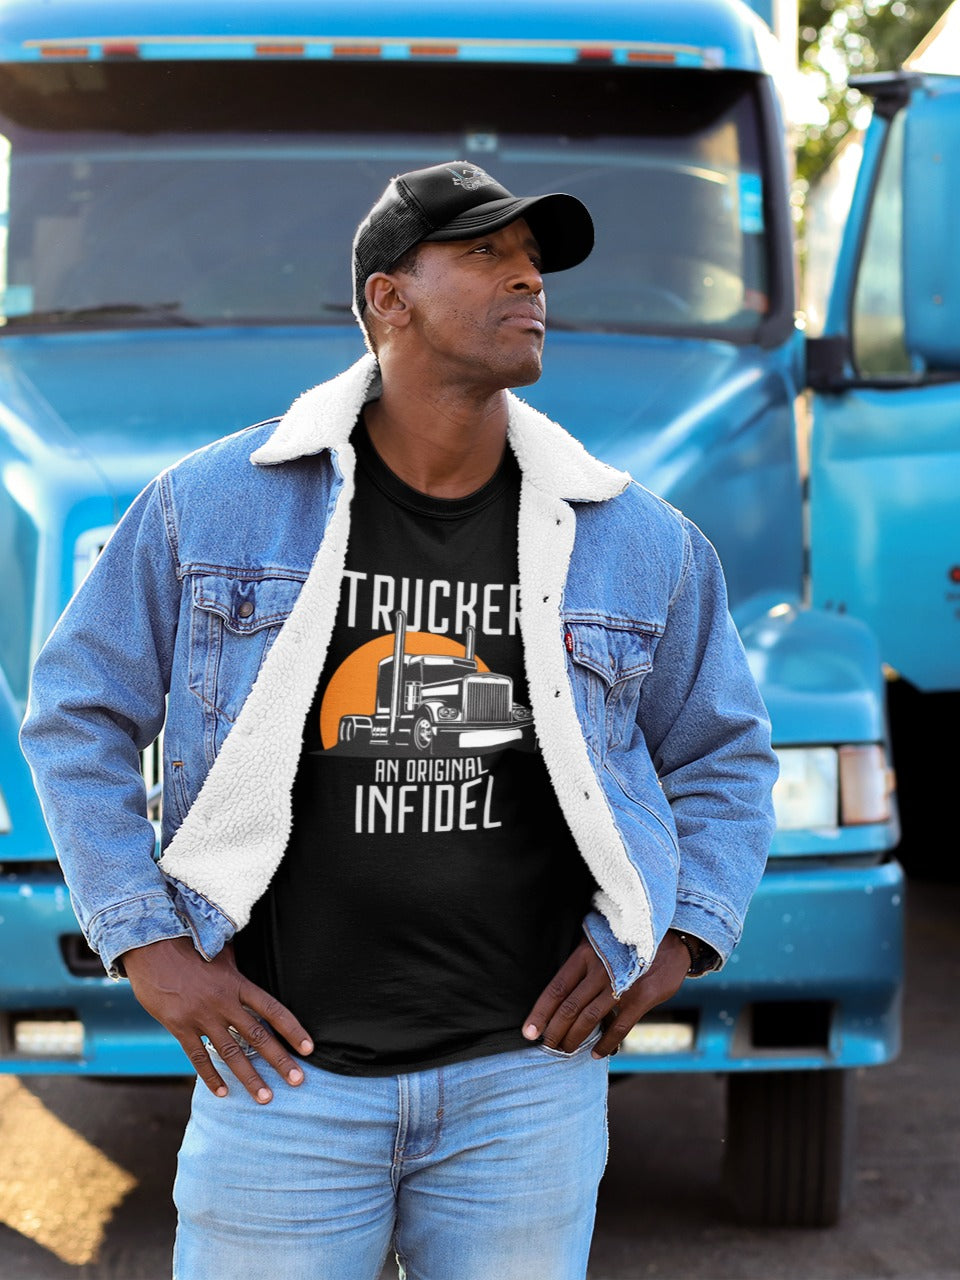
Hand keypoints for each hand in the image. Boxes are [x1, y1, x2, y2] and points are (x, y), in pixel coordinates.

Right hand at [122, 936, 313, 1102]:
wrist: (152, 947)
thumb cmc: (189, 946)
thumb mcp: (221, 951)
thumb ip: (238, 966)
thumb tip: (258, 962)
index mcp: (237, 983)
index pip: (272, 1010)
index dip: (292, 1029)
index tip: (308, 1048)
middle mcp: (223, 1002)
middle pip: (257, 1036)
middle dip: (280, 1060)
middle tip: (298, 1081)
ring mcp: (201, 1016)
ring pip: (231, 1053)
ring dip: (249, 1077)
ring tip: (265, 1098)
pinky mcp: (179, 1026)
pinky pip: (198, 1057)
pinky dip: (210, 1076)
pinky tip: (222, 1093)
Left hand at [522, 930, 690, 1058]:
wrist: (672, 938)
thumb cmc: (627, 946)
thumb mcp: (601, 945)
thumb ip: (583, 967)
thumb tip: (562, 997)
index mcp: (585, 954)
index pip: (556, 988)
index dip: (540, 1012)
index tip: (528, 1032)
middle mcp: (599, 968)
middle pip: (569, 1006)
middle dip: (555, 1031)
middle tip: (547, 1047)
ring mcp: (620, 983)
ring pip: (589, 1018)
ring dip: (574, 1039)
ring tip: (565, 1051)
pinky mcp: (642, 996)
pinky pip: (619, 1026)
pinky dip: (606, 1043)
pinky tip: (596, 1054)